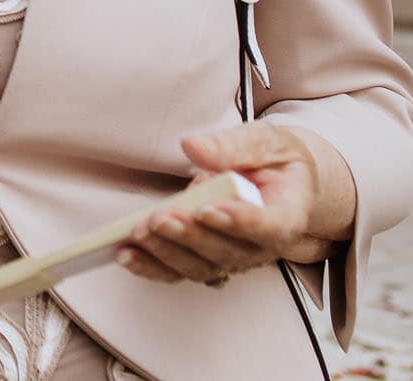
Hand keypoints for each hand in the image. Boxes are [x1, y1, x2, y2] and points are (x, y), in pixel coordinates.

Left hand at [118, 124, 346, 286]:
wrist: (278, 181)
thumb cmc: (272, 161)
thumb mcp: (262, 142)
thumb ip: (232, 145)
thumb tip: (194, 147)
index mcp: (287, 214)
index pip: (269, 227)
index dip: (239, 222)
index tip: (208, 210)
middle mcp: (262, 246)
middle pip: (228, 252)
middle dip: (190, 236)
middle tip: (160, 218)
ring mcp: (234, 258)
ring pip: (201, 267)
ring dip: (166, 252)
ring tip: (138, 232)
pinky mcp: (207, 260)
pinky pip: (179, 271)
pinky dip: (152, 266)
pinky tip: (126, 254)